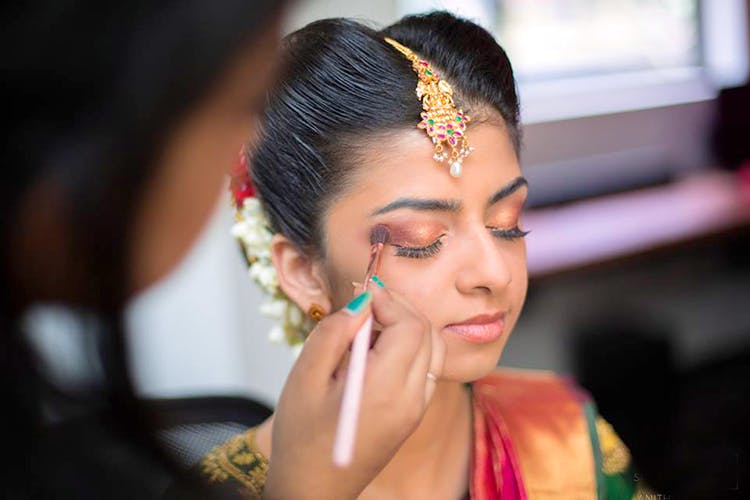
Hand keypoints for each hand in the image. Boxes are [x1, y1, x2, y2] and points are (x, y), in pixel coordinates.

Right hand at [263, 282, 444, 498]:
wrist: (313, 489)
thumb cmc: (301, 438)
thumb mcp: (305, 377)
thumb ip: (334, 333)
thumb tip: (361, 302)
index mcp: (385, 389)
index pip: (410, 325)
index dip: (388, 300)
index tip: (361, 292)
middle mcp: (411, 399)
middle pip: (427, 333)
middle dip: (400, 308)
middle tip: (366, 303)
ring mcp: (417, 409)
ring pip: (433, 349)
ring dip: (408, 326)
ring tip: (370, 326)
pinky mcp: (414, 415)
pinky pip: (427, 368)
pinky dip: (410, 348)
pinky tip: (377, 350)